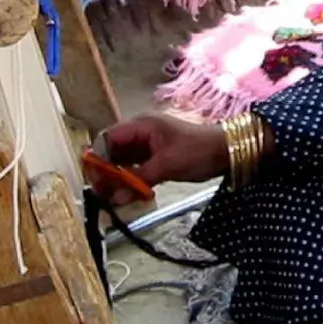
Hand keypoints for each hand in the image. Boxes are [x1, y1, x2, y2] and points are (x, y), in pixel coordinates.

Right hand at [94, 112, 227, 203]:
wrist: (226, 152)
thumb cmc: (199, 151)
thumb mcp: (167, 165)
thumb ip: (139, 180)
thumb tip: (115, 196)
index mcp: (141, 125)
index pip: (107, 140)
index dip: (98, 159)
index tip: (96, 180)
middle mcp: (140, 133)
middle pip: (111, 151)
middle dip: (106, 172)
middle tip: (103, 194)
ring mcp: (146, 145)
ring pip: (122, 162)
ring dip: (117, 179)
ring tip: (114, 198)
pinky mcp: (154, 157)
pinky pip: (134, 169)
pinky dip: (130, 181)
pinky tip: (128, 195)